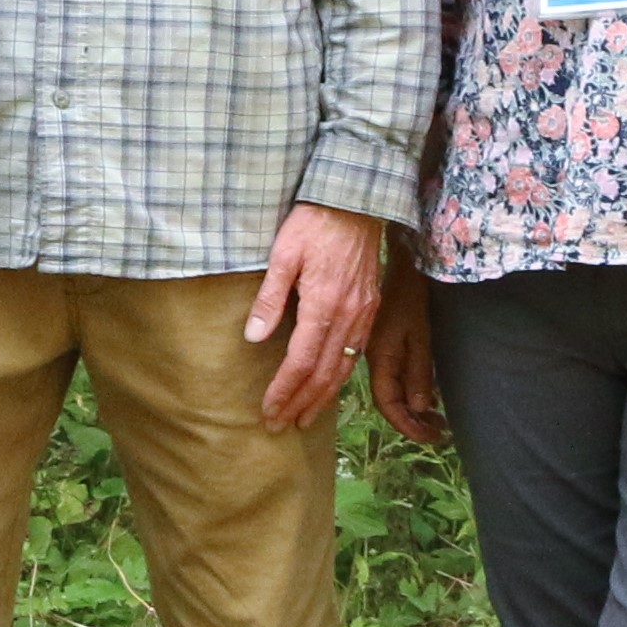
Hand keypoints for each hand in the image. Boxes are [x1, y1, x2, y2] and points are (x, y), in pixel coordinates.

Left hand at [243, 202, 386, 431]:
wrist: (356, 200)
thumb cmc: (314, 222)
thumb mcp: (283, 254)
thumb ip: (269, 298)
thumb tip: (254, 338)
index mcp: (323, 304)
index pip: (301, 362)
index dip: (284, 390)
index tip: (268, 411)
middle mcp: (348, 316)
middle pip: (324, 373)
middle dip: (301, 403)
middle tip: (280, 425)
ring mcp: (364, 313)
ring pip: (344, 367)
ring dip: (323, 396)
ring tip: (304, 417)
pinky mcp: (371, 307)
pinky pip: (356, 353)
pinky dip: (341, 376)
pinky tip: (329, 386)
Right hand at [365, 270, 446, 446]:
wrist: (401, 265)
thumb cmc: (411, 296)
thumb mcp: (420, 335)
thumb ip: (418, 372)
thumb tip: (419, 408)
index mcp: (379, 359)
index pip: (389, 404)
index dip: (408, 426)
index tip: (431, 438)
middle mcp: (375, 360)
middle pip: (390, 401)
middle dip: (414, 422)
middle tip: (440, 434)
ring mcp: (379, 353)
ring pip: (394, 391)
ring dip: (415, 409)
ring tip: (439, 422)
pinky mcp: (387, 345)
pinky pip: (397, 377)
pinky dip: (414, 392)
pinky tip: (430, 398)